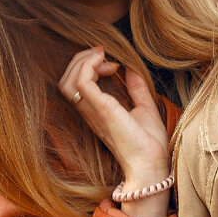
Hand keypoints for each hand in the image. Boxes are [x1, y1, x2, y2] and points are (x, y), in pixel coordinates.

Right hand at [58, 47, 170, 216]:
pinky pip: (81, 82)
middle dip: (81, 60)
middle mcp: (89, 111)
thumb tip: (132, 69)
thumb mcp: (144, 108)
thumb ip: (137, 89)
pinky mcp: (100, 109)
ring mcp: (92, 111)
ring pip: (67, 81)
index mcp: (97, 112)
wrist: (151, 162)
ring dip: (83, 62)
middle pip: (66, 80)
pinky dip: (90, 67)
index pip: (75, 85)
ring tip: (103, 57)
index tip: (112, 63)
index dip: (88, 66)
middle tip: (103, 54)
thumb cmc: (148, 144)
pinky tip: (110, 66)